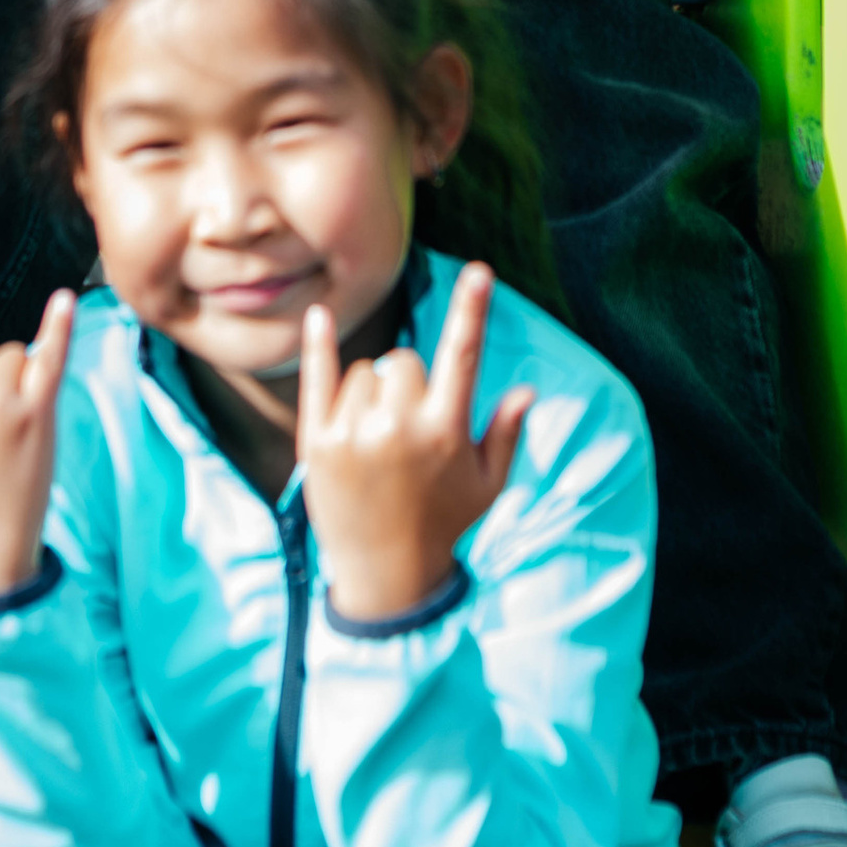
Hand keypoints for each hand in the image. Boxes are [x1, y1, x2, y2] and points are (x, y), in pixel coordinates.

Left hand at [298, 262, 530, 624]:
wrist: (384, 574)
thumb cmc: (443, 523)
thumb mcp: (486, 484)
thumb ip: (505, 434)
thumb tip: (528, 390)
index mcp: (445, 432)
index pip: (463, 356)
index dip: (473, 310)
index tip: (480, 271)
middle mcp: (399, 427)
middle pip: (404, 361)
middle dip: (410, 380)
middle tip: (409, 423)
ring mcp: (354, 434)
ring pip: (366, 372)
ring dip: (373, 391)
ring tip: (378, 439)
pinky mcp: (318, 443)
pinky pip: (320, 379)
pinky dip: (320, 349)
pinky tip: (319, 317)